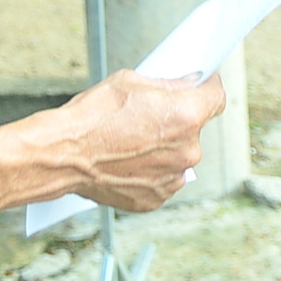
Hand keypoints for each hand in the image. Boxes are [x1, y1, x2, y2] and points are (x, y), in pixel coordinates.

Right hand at [29, 70, 225, 213]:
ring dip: (166, 147)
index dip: (208, 88)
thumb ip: (169, 84)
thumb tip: (189, 83)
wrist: (62, 155)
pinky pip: (164, 178)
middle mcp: (187, 150)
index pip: (217, 97)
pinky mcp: (156, 198)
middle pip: (196, 128)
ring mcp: (173, 178)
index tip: (201, 86)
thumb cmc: (92, 117)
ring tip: (134, 141)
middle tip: (151, 115)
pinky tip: (129, 160)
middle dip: (179, 120)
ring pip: (180, 155)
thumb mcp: (133, 81)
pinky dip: (152, 170)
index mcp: (186, 116)